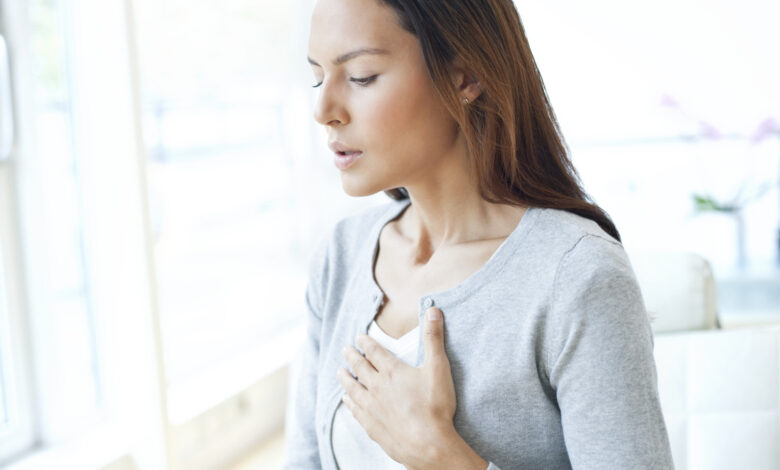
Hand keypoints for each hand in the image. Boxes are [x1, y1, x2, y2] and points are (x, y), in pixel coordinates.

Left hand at [337, 307, 456, 467]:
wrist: (428, 444)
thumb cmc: (436, 406)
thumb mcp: (438, 367)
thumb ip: (434, 338)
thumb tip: (432, 310)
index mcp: (392, 371)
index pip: (374, 352)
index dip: (365, 342)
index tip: (358, 337)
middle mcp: (377, 387)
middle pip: (360, 368)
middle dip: (351, 357)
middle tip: (344, 350)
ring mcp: (372, 408)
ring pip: (353, 389)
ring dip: (346, 379)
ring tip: (339, 372)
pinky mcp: (372, 426)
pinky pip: (355, 410)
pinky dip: (349, 402)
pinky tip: (347, 400)